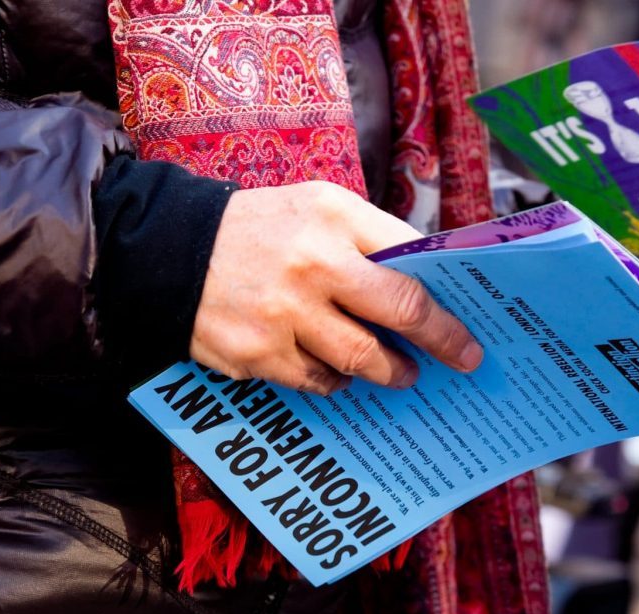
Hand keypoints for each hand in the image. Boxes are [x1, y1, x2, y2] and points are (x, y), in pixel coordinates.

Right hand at [191, 181, 482, 393]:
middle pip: (398, 314)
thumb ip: (372, 238)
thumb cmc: (261, 228)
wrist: (169, 250)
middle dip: (438, 344)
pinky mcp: (256, 355)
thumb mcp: (318, 207)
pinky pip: (317, 381)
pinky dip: (335, 379)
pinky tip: (338, 371)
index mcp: (333, 218)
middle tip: (459, 360)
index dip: (446, 305)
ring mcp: (282, 314)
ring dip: (388, 371)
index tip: (468, 332)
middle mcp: (311, 264)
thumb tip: (431, 283)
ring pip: (361, 360)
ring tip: (399, 372)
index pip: (411, 265)